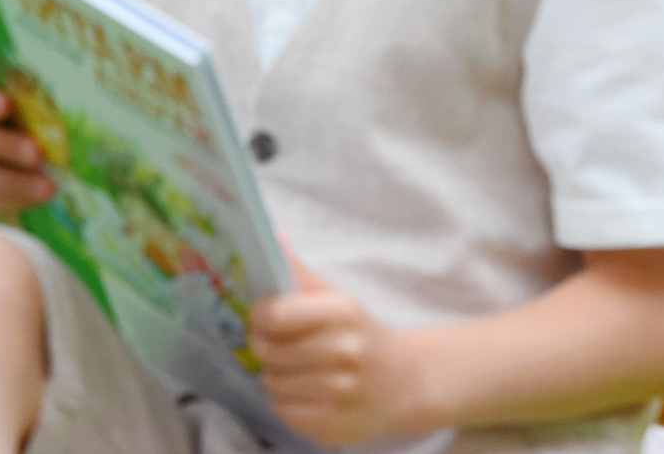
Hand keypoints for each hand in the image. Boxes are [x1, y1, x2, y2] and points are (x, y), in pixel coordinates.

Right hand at [0, 69, 54, 217]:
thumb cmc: (16, 125)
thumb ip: (29, 108)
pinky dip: (3, 203)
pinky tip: (29, 201)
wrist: (3, 163)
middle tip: (38, 153)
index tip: (8, 105)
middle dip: (2, 146)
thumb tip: (55, 117)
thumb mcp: (21, 110)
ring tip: (45, 186)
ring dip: (9, 182)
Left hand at [254, 254, 420, 444]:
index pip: (274, 315)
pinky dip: (285, 401)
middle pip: (268, 351)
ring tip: (294, 369)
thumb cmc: (361, 334)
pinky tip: (303, 391)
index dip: (259, 316)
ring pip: (271, 382)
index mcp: (342, 313)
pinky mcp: (333, 426)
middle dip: (265, 346)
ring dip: (275, 375)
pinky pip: (282, 411)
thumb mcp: (337, 298)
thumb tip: (271, 238)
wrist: (404, 383)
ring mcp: (339, 393)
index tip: (264, 317)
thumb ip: (300, 273)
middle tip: (278, 345)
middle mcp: (343, 352)